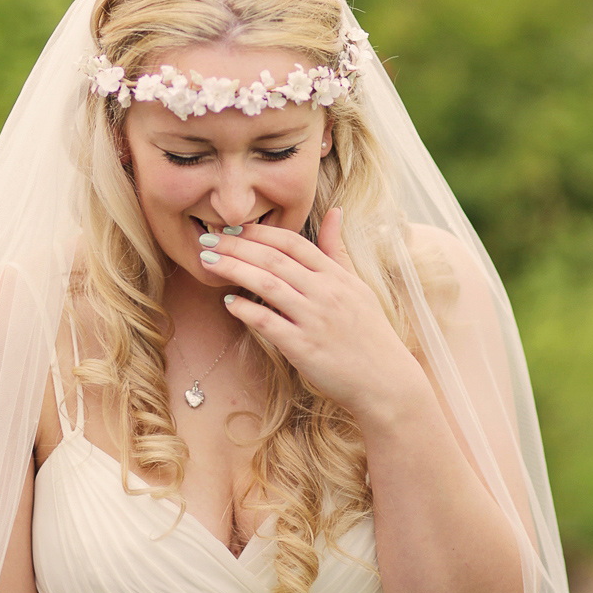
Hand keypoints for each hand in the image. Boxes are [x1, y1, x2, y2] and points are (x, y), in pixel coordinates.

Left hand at [202, 209, 429, 425]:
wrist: (385, 382)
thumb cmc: (370, 334)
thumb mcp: (358, 286)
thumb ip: (338, 251)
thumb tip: (334, 211)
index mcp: (336, 276)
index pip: (292, 242)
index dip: (259, 231)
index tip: (233, 227)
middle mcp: (325, 292)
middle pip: (273, 258)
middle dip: (235, 245)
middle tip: (207, 238)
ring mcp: (314, 319)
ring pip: (267, 284)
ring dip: (233, 269)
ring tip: (207, 261)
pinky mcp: (304, 348)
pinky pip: (268, 323)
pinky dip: (246, 310)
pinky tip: (228, 303)